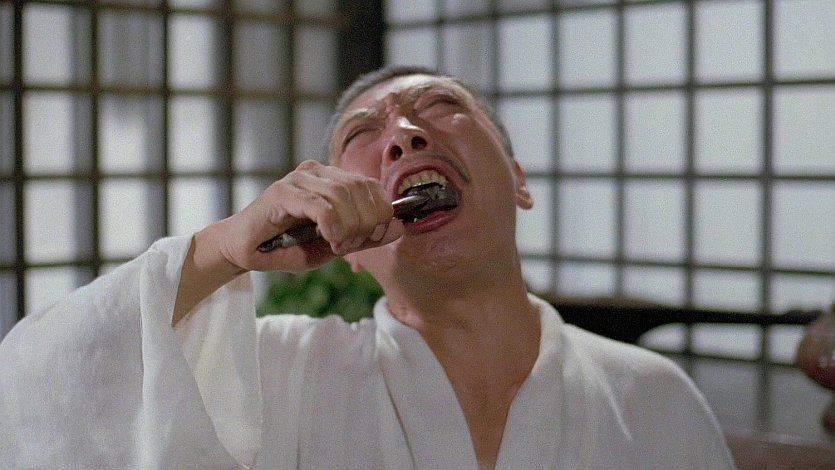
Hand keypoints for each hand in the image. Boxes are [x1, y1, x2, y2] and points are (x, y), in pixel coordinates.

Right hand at [209, 160, 402, 273]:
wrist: (246, 250)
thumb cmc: (290, 245)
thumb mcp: (337, 245)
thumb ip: (367, 236)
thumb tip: (400, 226)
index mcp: (333, 179)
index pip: (372, 186)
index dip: (382, 212)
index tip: (374, 238)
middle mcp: (318, 171)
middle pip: (361, 189)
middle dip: (367, 222)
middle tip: (353, 246)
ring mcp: (299, 178)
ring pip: (343, 196)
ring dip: (349, 227)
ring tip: (338, 246)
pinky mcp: (283, 192)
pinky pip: (320, 205)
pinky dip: (332, 225)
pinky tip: (330, 240)